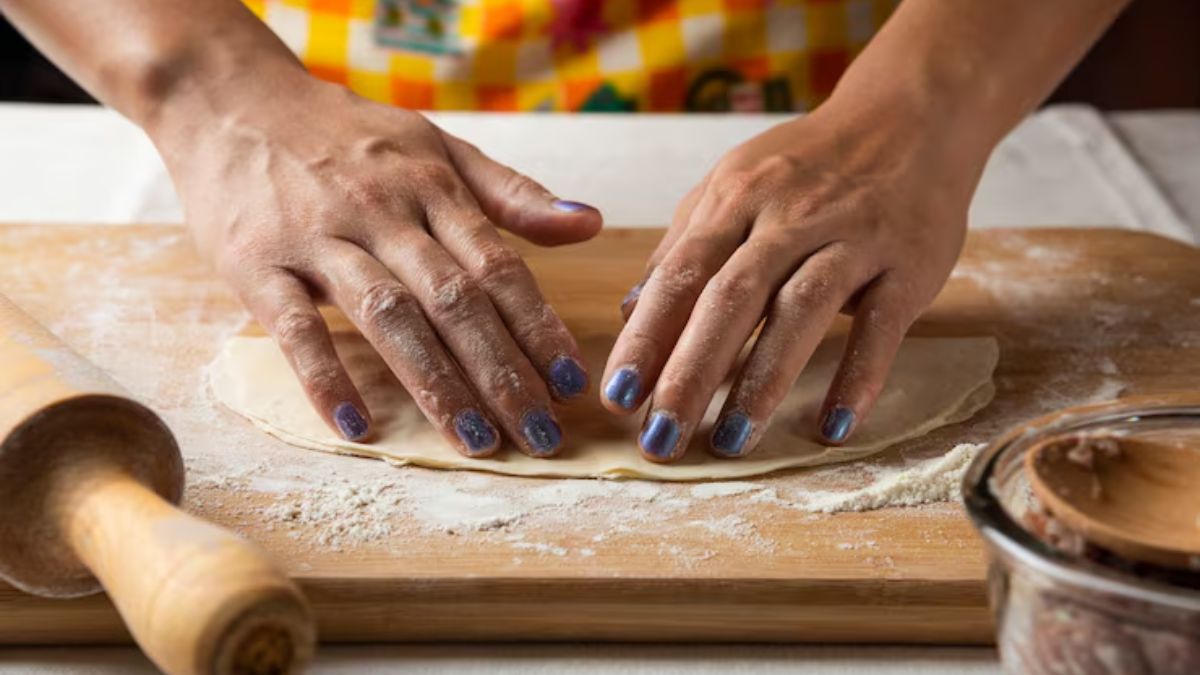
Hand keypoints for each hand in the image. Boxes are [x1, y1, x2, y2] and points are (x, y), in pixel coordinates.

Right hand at [156, 75, 601, 456]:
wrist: (230, 99)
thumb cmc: (346, 134)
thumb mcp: (435, 147)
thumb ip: (510, 192)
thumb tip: (590, 223)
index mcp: (432, 187)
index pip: (497, 266)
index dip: (538, 326)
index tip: (570, 383)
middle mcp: (383, 213)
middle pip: (454, 300)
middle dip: (502, 372)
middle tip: (538, 433)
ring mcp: (319, 238)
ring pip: (388, 316)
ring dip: (435, 383)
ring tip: (474, 440)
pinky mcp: (257, 264)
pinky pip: (294, 327)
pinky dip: (325, 378)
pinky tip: (356, 428)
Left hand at [601, 109, 979, 461]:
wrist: (911, 117)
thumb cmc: (811, 165)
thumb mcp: (737, 185)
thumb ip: (685, 245)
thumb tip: (630, 312)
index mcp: (736, 198)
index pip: (680, 274)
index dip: (646, 338)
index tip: (617, 398)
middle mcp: (789, 216)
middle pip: (729, 298)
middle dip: (689, 372)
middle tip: (660, 439)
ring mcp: (852, 237)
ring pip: (799, 310)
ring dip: (762, 380)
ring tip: (730, 440)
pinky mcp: (908, 261)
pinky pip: (882, 324)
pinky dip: (858, 375)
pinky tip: (833, 426)